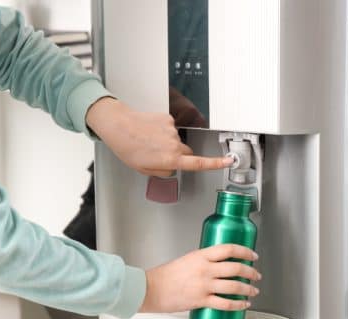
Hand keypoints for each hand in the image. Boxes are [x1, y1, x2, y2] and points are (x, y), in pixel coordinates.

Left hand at [86, 97, 232, 176]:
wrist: (119, 126)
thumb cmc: (128, 148)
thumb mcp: (144, 169)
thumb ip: (163, 171)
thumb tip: (172, 167)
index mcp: (170, 159)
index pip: (198, 163)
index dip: (215, 164)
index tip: (228, 162)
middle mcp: (174, 144)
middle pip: (187, 153)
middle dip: (178, 155)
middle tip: (158, 155)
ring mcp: (172, 130)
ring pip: (177, 141)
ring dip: (167, 142)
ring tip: (148, 141)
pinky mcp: (168, 119)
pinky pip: (170, 129)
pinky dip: (162, 131)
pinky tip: (149, 131)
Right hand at [139, 244, 260, 312]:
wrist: (152, 289)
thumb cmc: (165, 275)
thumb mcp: (187, 260)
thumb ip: (203, 261)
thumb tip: (219, 266)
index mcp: (201, 255)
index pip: (229, 249)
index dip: (245, 252)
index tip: (252, 255)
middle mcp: (205, 269)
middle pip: (236, 268)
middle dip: (251, 272)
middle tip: (256, 275)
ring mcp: (204, 285)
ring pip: (234, 286)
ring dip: (248, 289)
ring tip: (253, 290)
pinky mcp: (201, 300)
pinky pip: (226, 303)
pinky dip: (238, 304)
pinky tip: (243, 304)